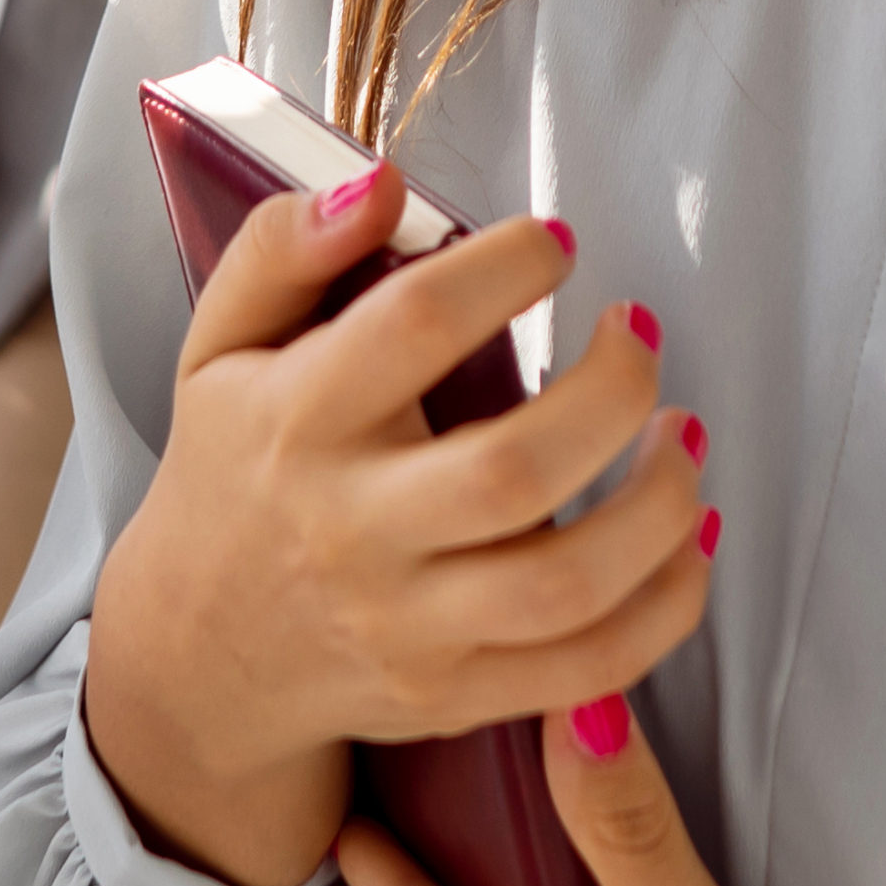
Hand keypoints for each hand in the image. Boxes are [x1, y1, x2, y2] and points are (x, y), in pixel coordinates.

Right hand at [69, 174, 709, 885]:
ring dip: (659, 502)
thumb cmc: (234, 474)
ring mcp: (408, 628)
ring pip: (568, 582)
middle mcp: (352, 532)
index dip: (507, 267)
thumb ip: (282, 251)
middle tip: (637, 332)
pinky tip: (686, 536)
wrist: (199, 653)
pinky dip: (665, 605)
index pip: (415, 326)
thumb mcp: (219, 346)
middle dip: (613, 389)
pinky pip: (590, 668)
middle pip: (515, 468)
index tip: (553, 244)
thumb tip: (385, 188)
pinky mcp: (455, 697)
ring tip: (682, 433)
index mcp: (296, 425)